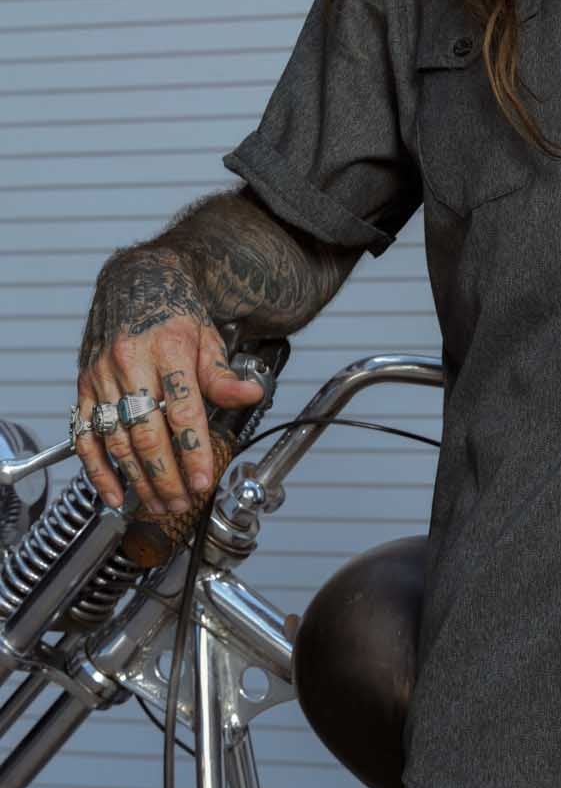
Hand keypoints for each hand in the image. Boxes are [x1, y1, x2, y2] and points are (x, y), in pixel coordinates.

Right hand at [75, 248, 263, 514]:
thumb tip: (252, 394)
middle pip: (147, 430)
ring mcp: (101, 376)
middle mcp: (130, 362)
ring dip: (138, 478)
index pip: (182, 408)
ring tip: (160, 504)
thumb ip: (224, 374)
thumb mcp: (209, 337)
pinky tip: (115, 493)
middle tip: (183, 503)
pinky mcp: (83, 387)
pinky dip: (97, 469)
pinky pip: (84, 435)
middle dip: (166, 474)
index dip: (193, 449)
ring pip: (116, 438)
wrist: (135, 283)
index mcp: (168, 348)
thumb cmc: (174, 314)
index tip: (203, 481)